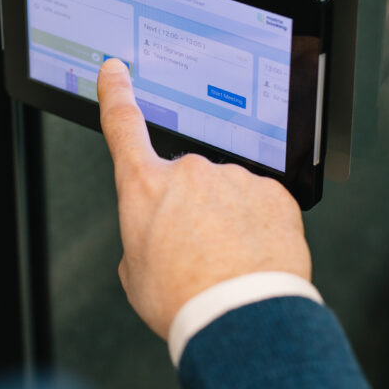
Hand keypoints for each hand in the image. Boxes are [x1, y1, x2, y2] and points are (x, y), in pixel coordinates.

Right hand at [96, 58, 311, 339]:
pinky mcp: (273, 192)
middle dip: (189, 208)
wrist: (239, 317)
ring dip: (226, 220)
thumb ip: (142, 238)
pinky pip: (260, 204)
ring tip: (227, 263)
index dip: (116, 94)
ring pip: (227, 194)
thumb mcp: (135, 272)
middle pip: (185, 181)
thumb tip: (158, 234)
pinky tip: (253, 256)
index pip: (123, 126)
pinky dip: (257, 226)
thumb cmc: (182, 299)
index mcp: (145, 186)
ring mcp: (234, 178)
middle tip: (195, 252)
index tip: (116, 70)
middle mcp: (189, 172)